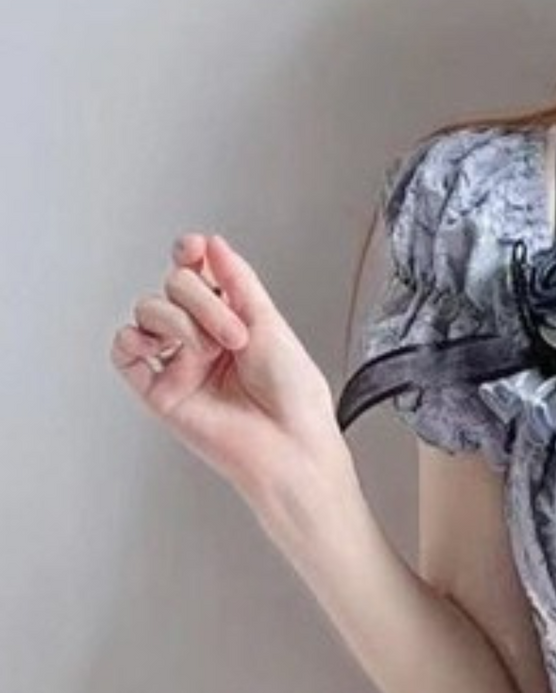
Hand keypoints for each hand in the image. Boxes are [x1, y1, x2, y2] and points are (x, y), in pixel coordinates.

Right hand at [110, 232, 349, 509]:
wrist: (291, 447)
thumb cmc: (295, 400)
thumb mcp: (270, 323)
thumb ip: (237, 280)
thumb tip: (213, 245)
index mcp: (231, 321)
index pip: (195, 273)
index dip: (188, 254)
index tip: (194, 249)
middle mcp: (202, 340)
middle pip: (173, 286)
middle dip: (201, 300)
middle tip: (234, 335)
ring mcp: (180, 364)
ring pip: (149, 311)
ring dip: (179, 320)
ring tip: (211, 351)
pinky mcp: (160, 392)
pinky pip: (124, 353)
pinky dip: (131, 340)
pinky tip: (157, 347)